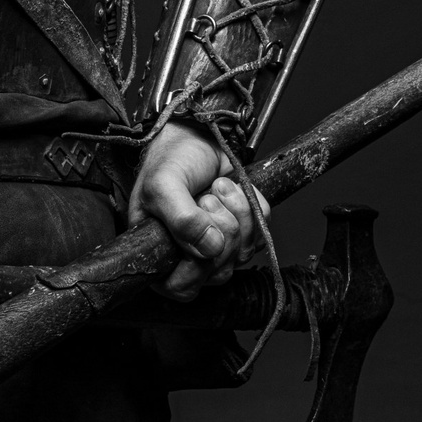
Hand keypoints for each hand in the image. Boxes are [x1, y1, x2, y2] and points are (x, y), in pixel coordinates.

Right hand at [131, 120, 263, 296]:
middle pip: (219, 271)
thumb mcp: (163, 187)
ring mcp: (217, 247)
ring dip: (237, 213)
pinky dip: (252, 207)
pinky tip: (233, 190)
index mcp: (160, 255)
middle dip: (220, 227)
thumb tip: (210, 249)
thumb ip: (181, 220)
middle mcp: (188, 258)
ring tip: (217, 188)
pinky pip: (261, 233)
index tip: (198, 226)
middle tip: (205, 197)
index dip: (196, 263)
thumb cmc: (170, 161)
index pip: (183, 286)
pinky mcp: (242, 232)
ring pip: (242, 253)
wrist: (195, 135)